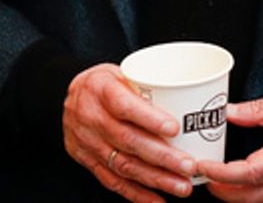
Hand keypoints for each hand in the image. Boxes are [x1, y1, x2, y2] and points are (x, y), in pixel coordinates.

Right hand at [62, 63, 197, 200]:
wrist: (72, 96)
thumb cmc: (104, 83)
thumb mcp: (120, 72)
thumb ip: (146, 88)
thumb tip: (190, 102)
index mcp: (99, 88)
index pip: (123, 105)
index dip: (149, 118)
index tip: (175, 128)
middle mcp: (89, 116)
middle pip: (127, 140)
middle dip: (162, 156)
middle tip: (188, 165)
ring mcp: (87, 141)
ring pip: (123, 164)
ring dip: (155, 178)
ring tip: (181, 186)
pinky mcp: (86, 160)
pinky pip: (112, 181)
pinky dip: (136, 194)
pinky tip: (157, 200)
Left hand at [197, 77, 262, 202]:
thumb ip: (257, 110)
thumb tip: (228, 112)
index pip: (250, 173)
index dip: (222, 174)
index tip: (203, 166)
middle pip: (256, 197)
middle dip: (226, 193)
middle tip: (204, 179)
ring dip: (241, 197)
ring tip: (220, 182)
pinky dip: (259, 194)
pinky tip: (247, 183)